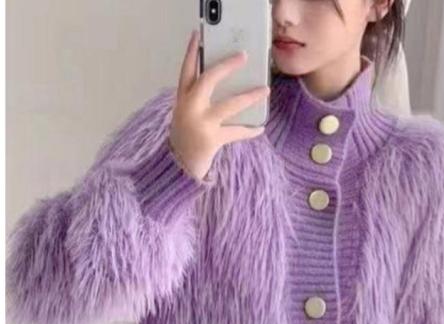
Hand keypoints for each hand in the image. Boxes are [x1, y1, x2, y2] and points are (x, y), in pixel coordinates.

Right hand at [169, 29, 269, 181]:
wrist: (178, 167)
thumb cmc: (186, 138)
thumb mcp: (186, 115)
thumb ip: (198, 100)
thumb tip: (227, 86)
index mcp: (182, 99)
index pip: (186, 70)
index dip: (192, 52)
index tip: (198, 35)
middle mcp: (189, 108)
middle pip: (208, 80)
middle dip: (226, 66)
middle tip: (243, 56)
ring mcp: (200, 124)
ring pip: (229, 105)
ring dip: (249, 96)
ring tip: (265, 89)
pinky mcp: (211, 139)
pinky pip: (235, 132)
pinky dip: (249, 130)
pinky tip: (260, 128)